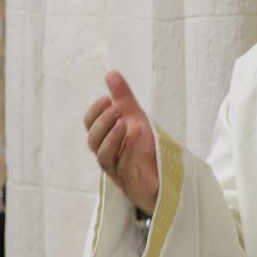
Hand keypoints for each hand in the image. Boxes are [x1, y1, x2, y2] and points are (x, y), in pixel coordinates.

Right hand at [84, 71, 158, 214]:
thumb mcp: (136, 118)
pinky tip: (135, 137)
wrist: (166, 178)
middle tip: (116, 107)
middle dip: (103, 122)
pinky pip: (124, 169)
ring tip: (124, 123)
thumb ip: (123, 98)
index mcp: (106, 140)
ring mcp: (117, 171)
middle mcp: (108, 155)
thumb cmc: (146, 149)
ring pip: (104, 157)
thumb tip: (111, 73)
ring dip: (112, 137)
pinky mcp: (131, 183)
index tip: (107, 99)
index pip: (90, 126)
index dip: (95, 113)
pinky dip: (127, 152)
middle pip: (93, 141)